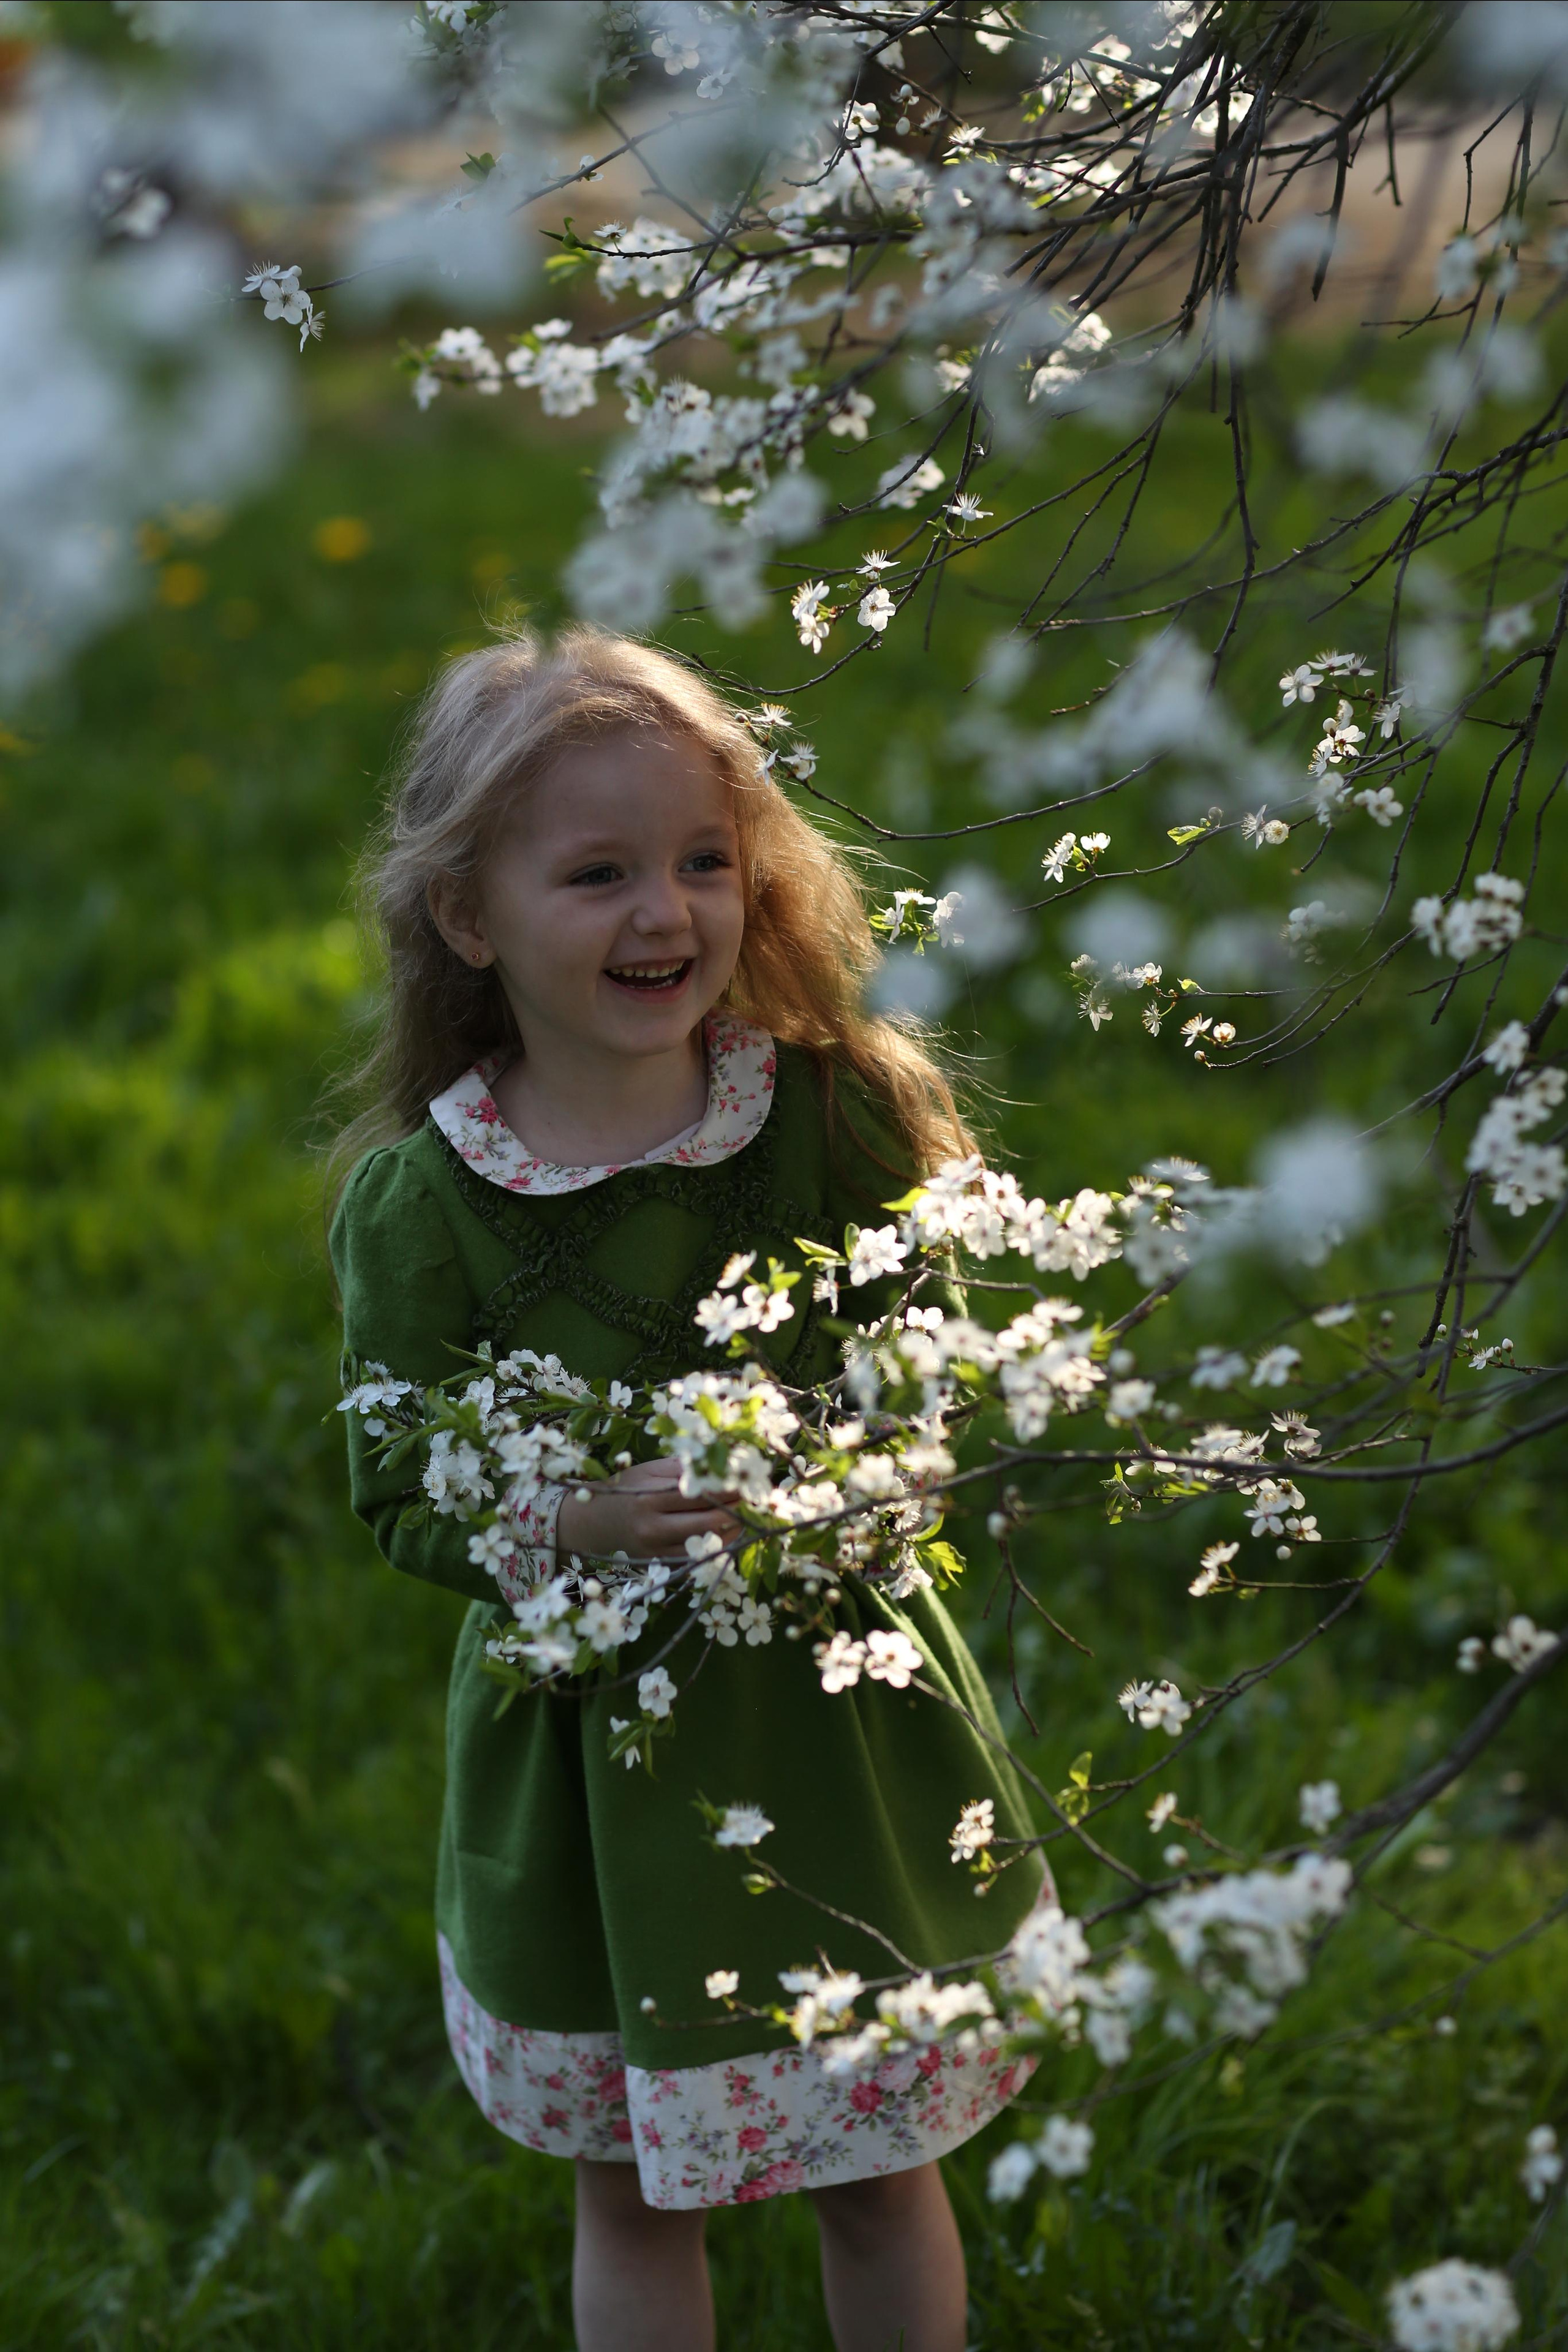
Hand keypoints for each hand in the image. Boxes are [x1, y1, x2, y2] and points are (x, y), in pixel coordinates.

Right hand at [555, 1456, 740, 1564]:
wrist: (597, 1522)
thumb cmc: (627, 1489)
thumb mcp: (649, 1471)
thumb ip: (682, 1468)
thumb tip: (721, 1460)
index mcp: (649, 1498)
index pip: (698, 1494)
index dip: (727, 1487)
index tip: (747, 1478)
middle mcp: (652, 1527)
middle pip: (707, 1521)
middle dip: (736, 1509)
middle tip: (753, 1497)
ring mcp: (656, 1550)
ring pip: (706, 1544)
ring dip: (733, 1529)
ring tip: (746, 1512)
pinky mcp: (661, 1564)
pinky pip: (698, 1559)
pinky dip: (718, 1546)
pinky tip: (729, 1532)